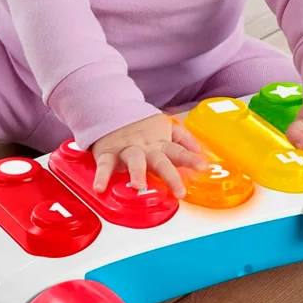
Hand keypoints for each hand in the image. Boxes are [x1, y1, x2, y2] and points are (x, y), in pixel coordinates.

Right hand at [91, 113, 207, 197]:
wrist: (113, 111)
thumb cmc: (141, 126)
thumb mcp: (165, 128)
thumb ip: (183, 139)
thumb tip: (200, 150)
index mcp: (160, 144)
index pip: (178, 151)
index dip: (190, 159)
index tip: (202, 167)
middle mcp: (146, 148)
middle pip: (160, 162)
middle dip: (170, 176)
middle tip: (179, 192)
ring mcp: (127, 150)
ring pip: (134, 161)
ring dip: (137, 172)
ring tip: (139, 186)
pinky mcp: (108, 154)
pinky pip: (104, 166)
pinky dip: (102, 176)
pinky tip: (100, 188)